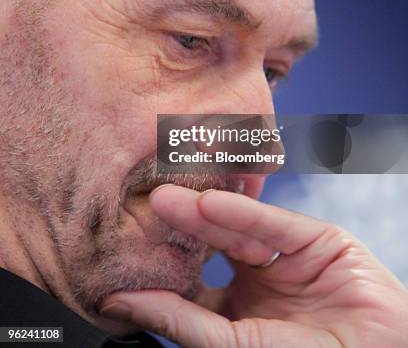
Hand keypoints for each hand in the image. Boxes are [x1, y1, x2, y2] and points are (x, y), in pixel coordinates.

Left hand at [100, 185, 407, 346]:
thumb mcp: (237, 345)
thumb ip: (187, 321)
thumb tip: (126, 303)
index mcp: (237, 314)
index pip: (191, 286)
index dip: (159, 272)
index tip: (120, 256)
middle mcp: (257, 282)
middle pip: (209, 251)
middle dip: (176, 231)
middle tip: (138, 212)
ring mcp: (285, 259)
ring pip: (237, 230)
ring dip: (200, 213)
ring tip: (162, 200)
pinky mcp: (316, 239)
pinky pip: (273, 225)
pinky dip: (244, 213)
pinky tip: (211, 204)